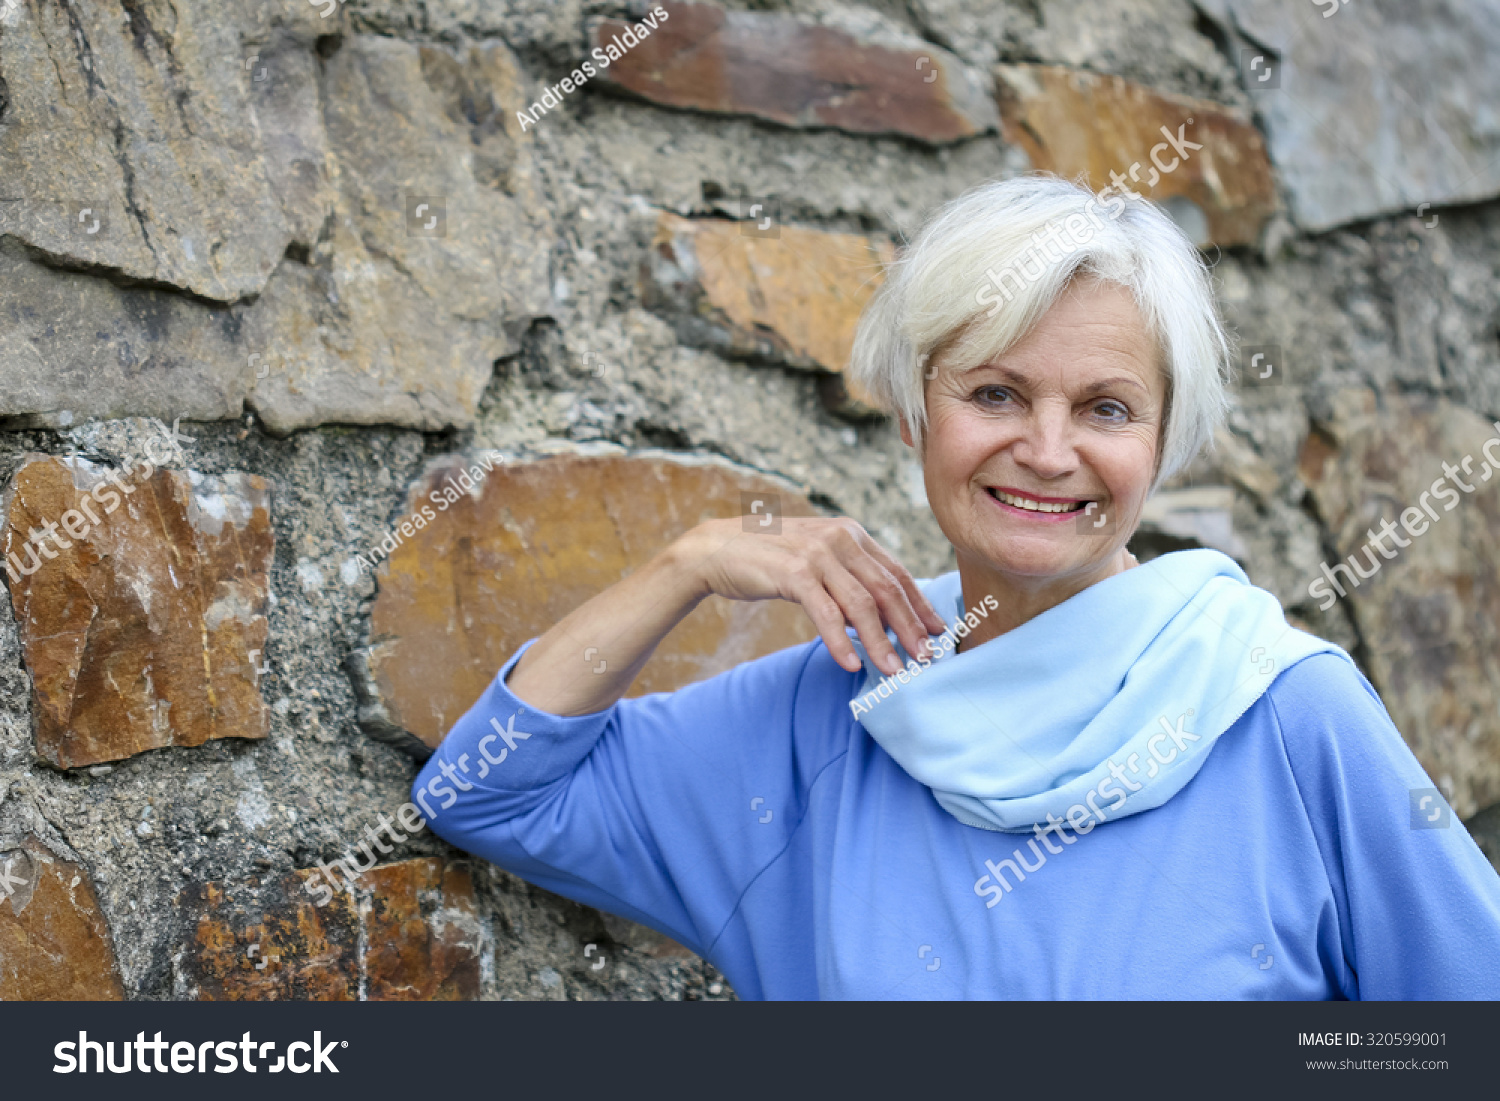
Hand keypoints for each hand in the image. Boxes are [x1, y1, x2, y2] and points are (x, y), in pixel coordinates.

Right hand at [673, 517, 948, 675]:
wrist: (716, 548)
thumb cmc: (769, 558)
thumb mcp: (816, 558)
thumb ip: (848, 576)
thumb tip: (881, 615)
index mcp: (851, 534)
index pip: (896, 573)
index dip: (919, 605)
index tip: (936, 633)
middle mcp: (840, 538)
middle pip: (886, 590)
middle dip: (909, 628)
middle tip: (924, 659)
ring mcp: (817, 554)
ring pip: (861, 605)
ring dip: (880, 641)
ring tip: (892, 670)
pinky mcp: (793, 573)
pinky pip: (825, 613)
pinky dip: (840, 641)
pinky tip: (850, 663)